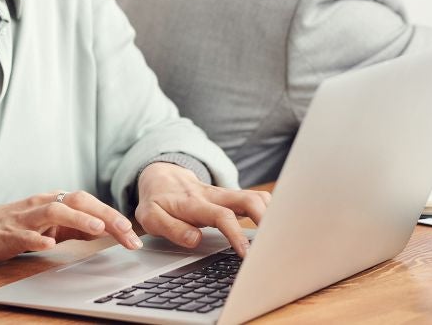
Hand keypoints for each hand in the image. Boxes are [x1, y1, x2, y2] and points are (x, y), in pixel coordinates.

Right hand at [0, 190, 142, 262]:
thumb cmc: (18, 226)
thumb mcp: (52, 225)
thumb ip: (77, 226)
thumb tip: (107, 229)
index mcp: (56, 202)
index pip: (90, 203)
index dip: (113, 216)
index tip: (132, 234)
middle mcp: (44, 204)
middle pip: (78, 201)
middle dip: (104, 214)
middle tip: (125, 230)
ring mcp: (27, 217)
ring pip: (54, 211)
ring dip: (78, 218)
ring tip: (97, 228)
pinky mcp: (10, 233)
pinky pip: (25, 234)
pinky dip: (38, 238)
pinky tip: (50, 245)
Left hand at [134, 162, 270, 256]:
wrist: (161, 178)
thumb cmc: (158, 201)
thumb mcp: (151, 218)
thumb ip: (172, 229)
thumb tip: (196, 239)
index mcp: (194, 203)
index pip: (221, 216)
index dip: (236, 234)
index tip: (246, 253)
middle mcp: (214, 196)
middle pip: (249, 199)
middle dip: (267, 219)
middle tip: (276, 244)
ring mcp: (226, 195)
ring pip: (257, 197)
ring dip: (273, 214)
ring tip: (281, 237)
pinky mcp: (233, 197)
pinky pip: (256, 199)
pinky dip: (271, 210)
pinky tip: (277, 227)